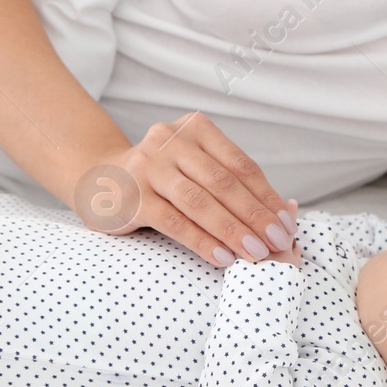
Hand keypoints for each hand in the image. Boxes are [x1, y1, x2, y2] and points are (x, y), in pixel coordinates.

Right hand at [73, 112, 297, 267]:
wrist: (98, 179)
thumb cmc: (162, 180)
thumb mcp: (195, 169)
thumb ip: (233, 185)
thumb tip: (286, 213)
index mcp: (195, 129)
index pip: (241, 165)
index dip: (267, 196)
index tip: (287, 224)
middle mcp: (170, 140)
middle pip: (224, 182)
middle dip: (255, 215)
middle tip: (278, 242)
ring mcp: (148, 166)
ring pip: (200, 202)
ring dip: (232, 230)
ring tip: (255, 254)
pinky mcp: (132, 195)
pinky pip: (174, 222)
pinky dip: (202, 241)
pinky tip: (222, 258)